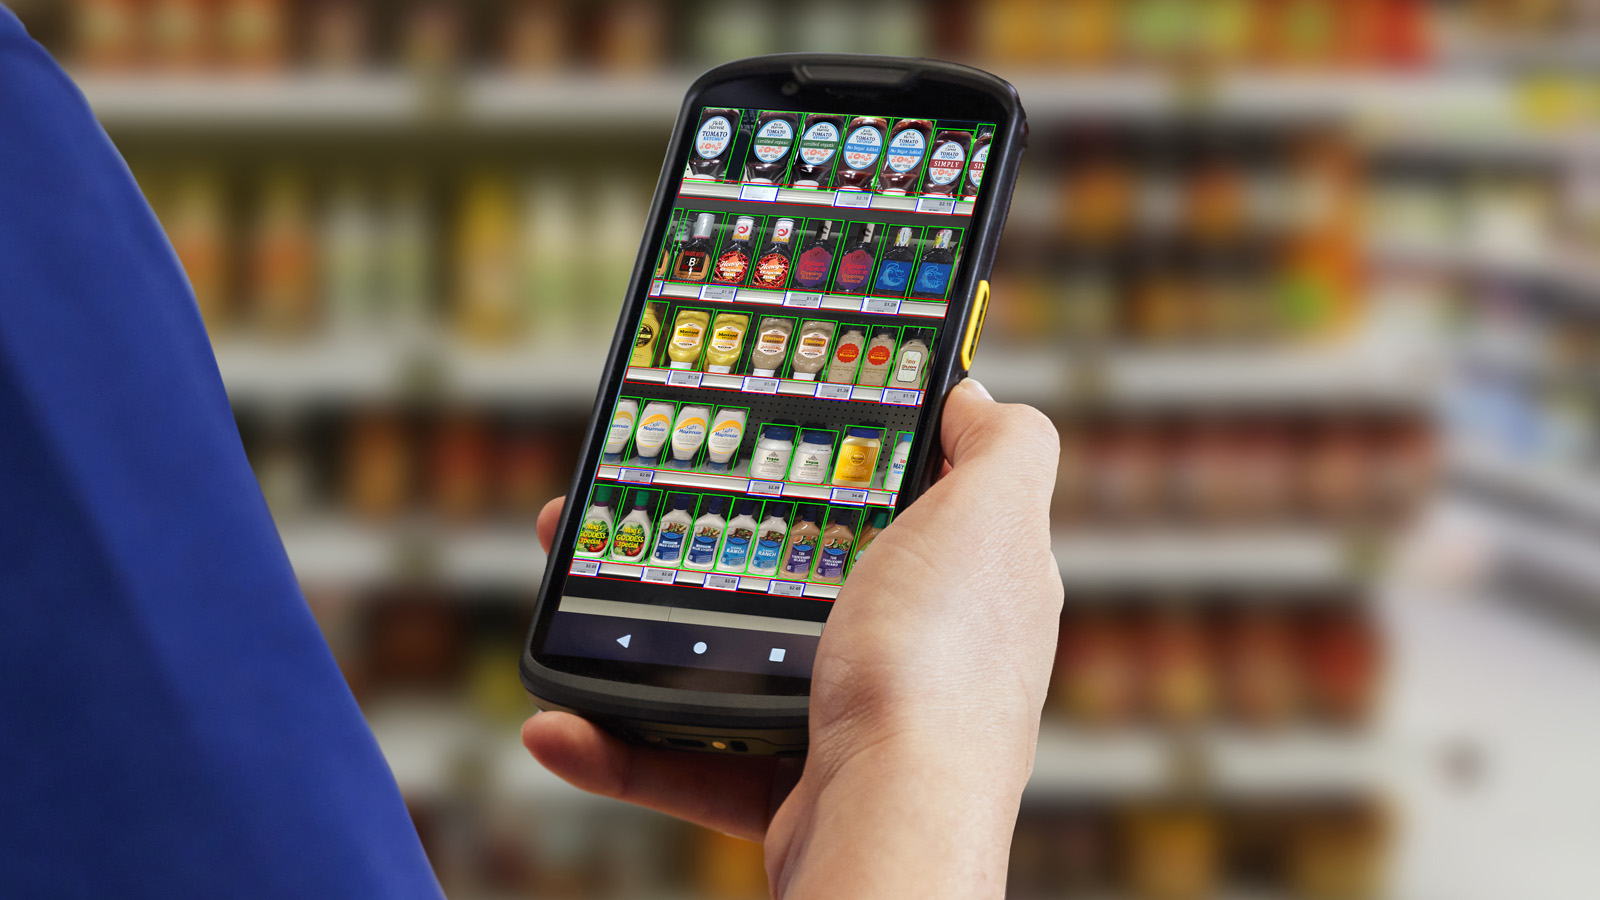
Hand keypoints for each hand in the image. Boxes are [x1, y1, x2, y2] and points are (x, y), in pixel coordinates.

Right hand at [523, 379, 1061, 897]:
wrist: (889, 829)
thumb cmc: (939, 665)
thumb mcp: (990, 516)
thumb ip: (1002, 445)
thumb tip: (972, 397)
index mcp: (964, 579)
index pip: (903, 495)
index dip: (836, 453)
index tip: (759, 423)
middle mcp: (918, 650)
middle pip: (798, 569)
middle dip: (707, 533)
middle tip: (631, 500)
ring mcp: (854, 721)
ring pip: (731, 656)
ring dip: (638, 624)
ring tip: (569, 579)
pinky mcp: (793, 787)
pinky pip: (691, 758)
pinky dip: (622, 742)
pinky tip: (559, 721)